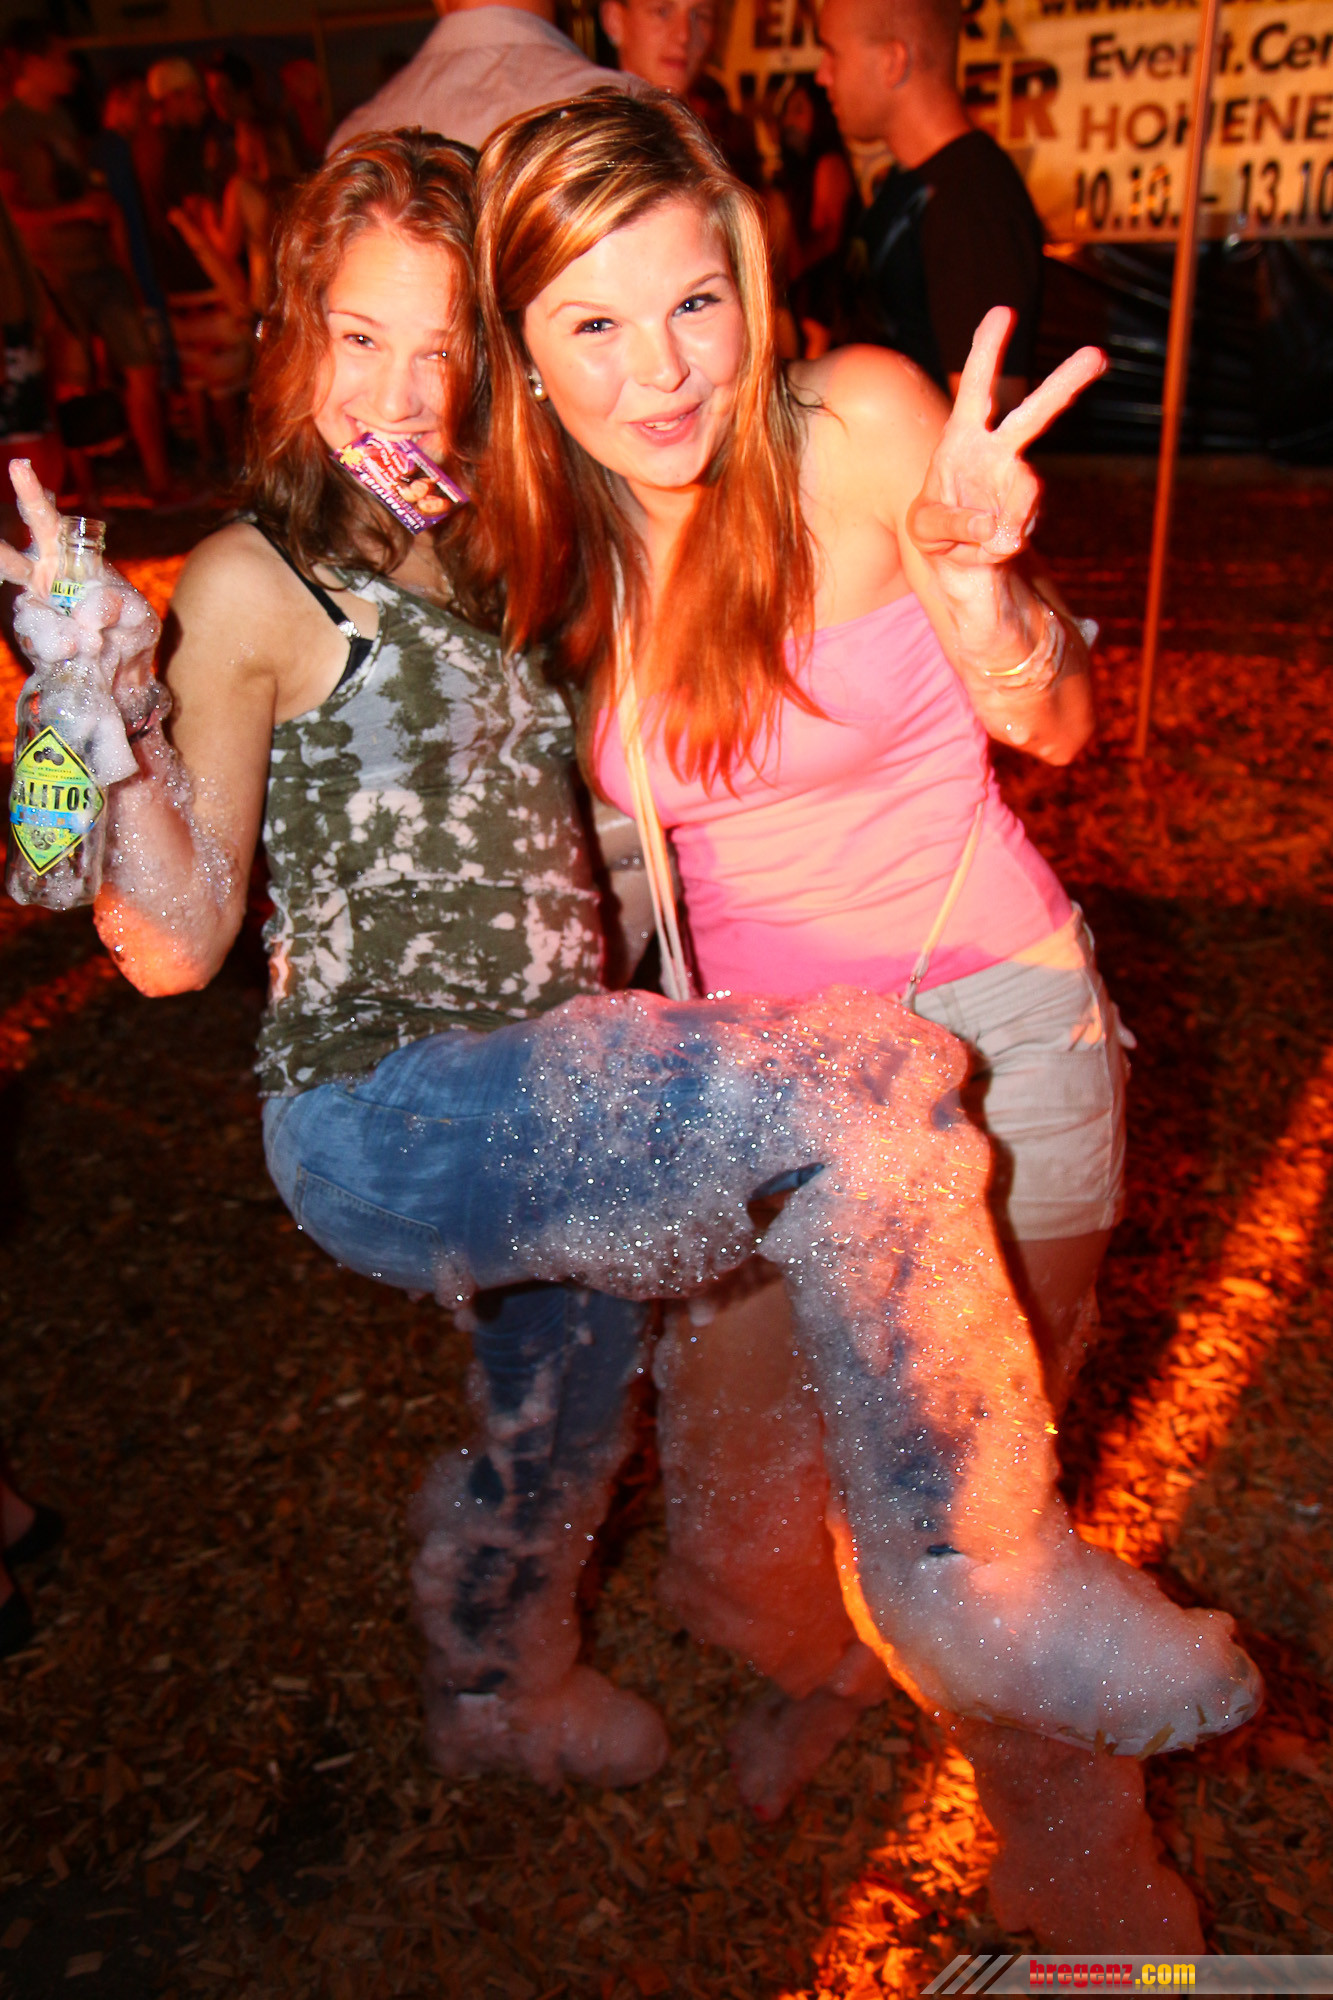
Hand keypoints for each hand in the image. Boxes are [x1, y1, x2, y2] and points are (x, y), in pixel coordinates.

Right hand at [0, 459, 160, 697]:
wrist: (128, 681)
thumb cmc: (131, 634)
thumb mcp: (139, 617)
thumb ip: (121, 607)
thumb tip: (88, 610)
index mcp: (66, 558)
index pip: (46, 521)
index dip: (31, 495)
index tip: (20, 467)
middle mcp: (42, 583)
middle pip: (14, 561)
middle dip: (3, 555)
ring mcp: (38, 617)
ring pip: (29, 614)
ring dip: (51, 630)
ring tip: (81, 645)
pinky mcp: (38, 648)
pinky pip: (41, 646)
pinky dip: (60, 650)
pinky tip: (76, 652)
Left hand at [908, 308, 1104, 576]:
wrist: (959, 563)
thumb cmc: (935, 530)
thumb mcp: (926, 529)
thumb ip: (952, 524)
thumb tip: (994, 526)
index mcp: (962, 439)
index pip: (975, 388)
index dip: (987, 350)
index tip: (1004, 311)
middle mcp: (997, 452)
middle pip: (1033, 415)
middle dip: (1064, 385)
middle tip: (1097, 356)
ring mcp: (1018, 482)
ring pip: (1028, 490)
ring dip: (1006, 517)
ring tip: (982, 540)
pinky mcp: (1031, 513)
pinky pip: (1020, 529)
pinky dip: (1000, 545)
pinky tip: (988, 549)